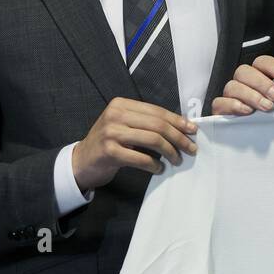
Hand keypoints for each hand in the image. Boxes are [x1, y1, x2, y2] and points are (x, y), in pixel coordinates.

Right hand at [72, 98, 196, 187]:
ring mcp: (111, 133)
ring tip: (177, 160)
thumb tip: (181, 126)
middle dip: (178, 137)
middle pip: (157, 125)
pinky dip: (154, 165)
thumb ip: (146, 123)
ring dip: (170, 151)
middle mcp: (115, 115)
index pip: (157, 111)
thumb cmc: (109, 143)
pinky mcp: (109, 152)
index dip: (177, 121)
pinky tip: (159, 169)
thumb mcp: (125, 125)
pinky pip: (141, 158)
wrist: (81, 161)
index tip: (192, 130)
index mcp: (121, 104)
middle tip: (191, 148)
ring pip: (152, 140)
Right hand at [212, 55, 273, 115]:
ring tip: (266, 107)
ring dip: (251, 95)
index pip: (261, 62)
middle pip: (243, 71)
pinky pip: (219, 103)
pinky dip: (233, 104)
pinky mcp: (221, 112)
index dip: (272, 66)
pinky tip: (247, 111)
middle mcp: (243, 85)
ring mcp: (230, 98)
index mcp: (258, 78)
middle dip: (262, 83)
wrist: (261, 149)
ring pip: (232, 86)